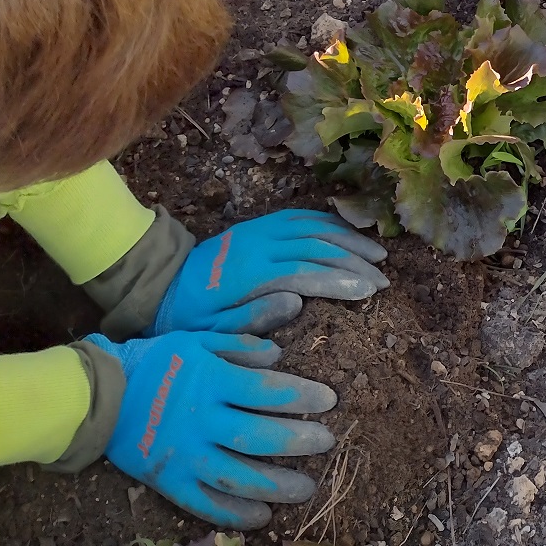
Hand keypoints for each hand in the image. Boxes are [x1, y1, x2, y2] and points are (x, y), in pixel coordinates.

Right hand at [88, 330, 336, 527]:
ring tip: (305, 489)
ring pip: (238, 476)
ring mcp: (185, 455)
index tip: (329, 401)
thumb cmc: (156, 361)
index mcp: (211, 382)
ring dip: (276, 486)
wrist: (100, 395)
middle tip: (327, 442)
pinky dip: (234, 513)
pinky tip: (262, 516)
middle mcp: (202, 421)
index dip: (301, 397)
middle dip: (298, 442)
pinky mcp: (170, 481)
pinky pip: (205, 503)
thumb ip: (238, 345)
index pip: (267, 390)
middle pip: (259, 437)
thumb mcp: (198, 339)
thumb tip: (278, 356)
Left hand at [150, 209, 388, 336]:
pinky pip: (301, 216)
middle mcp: (259, 243)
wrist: (163, 280)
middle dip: (354, 261)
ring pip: (314, 226)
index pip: (304, 271)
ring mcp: (260, 229)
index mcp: (248, 272)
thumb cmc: (191, 316)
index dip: (339, 279)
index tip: (369, 291)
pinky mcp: (260, 224)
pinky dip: (330, 223)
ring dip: (349, 239)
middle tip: (382, 280)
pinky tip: (350, 234)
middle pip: (316, 246)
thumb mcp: (212, 329)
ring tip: (378, 256)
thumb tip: (296, 303)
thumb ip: (252, 318)